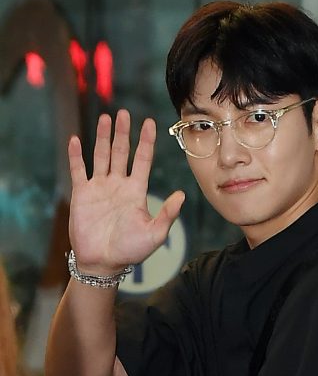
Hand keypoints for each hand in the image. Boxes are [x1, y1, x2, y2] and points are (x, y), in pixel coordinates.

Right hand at [67, 109, 185, 273]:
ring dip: (103, 137)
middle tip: (124, 113)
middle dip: (123, 133)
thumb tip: (182, 195)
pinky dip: (77, 155)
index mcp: (136, 191)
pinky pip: (78, 170)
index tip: (150, 122)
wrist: (103, 262)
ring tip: (105, 118)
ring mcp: (100, 187)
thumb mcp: (155, 234)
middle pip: (122, 152)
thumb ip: (168, 214)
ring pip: (102, 155)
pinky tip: (76, 140)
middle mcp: (118, 185)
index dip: (146, 141)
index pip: (143, 160)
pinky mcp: (82, 194)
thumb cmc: (130, 251)